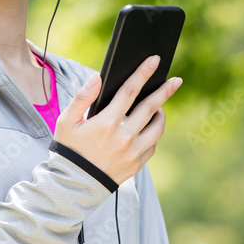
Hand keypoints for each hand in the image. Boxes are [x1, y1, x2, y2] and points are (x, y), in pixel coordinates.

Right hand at [53, 55, 182, 186]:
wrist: (74, 184)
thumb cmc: (69, 148)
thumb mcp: (66, 121)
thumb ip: (82, 97)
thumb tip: (98, 77)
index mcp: (107, 122)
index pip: (130, 91)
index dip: (143, 73)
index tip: (155, 60)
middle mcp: (124, 136)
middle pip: (151, 107)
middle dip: (165, 90)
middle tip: (176, 81)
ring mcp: (133, 152)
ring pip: (157, 128)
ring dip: (161, 114)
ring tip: (159, 108)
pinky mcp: (137, 164)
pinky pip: (153, 145)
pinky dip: (152, 135)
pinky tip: (147, 129)